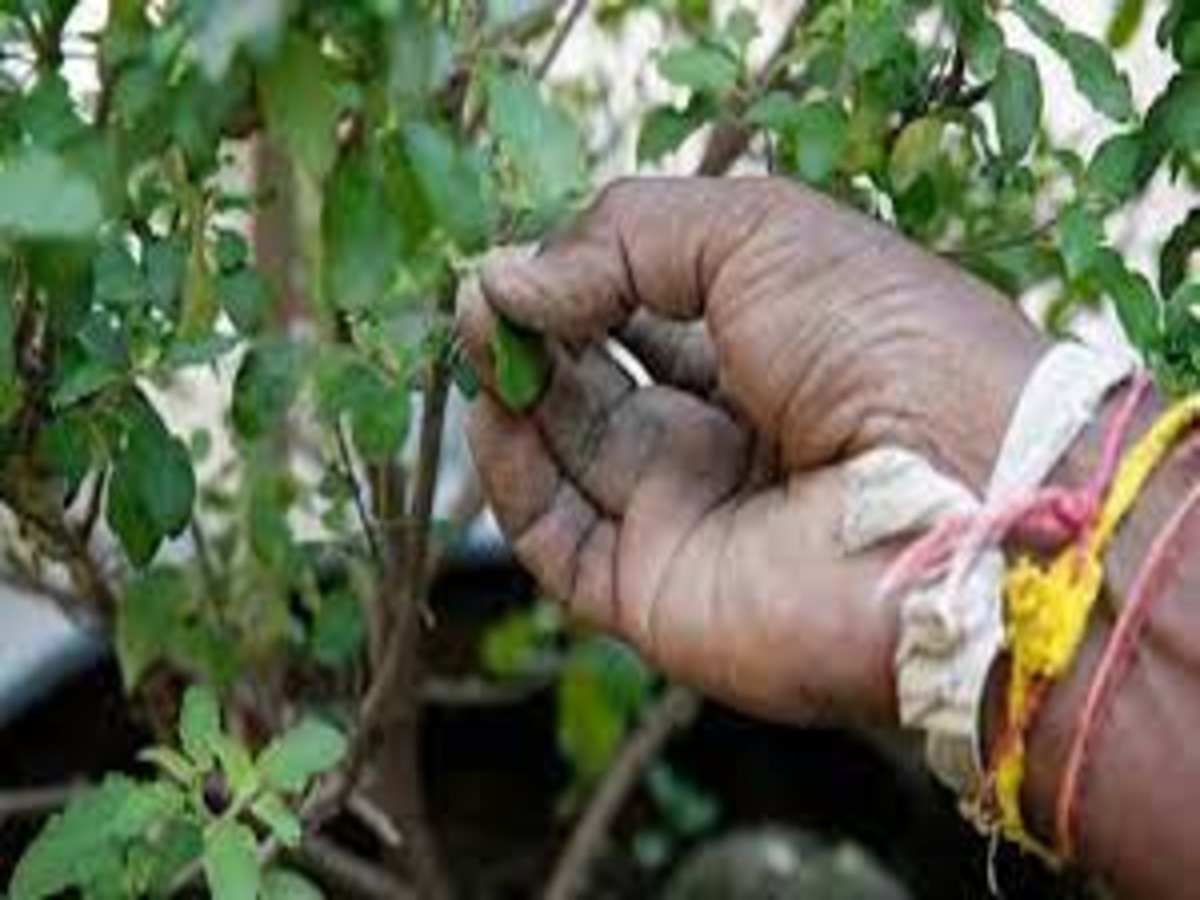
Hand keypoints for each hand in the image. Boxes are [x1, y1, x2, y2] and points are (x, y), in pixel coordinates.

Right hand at [459, 177, 1043, 725]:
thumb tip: (509, 278)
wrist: (963, 494)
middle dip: (534, 331)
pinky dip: (511, 478)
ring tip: (476, 332)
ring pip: (567, 453)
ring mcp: (691, 516)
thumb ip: (624, 236)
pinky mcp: (659, 593)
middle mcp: (727, 435)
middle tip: (480, 294)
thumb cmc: (885, 341)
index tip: (521, 253)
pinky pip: (557, 540)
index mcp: (768, 348)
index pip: (643, 309)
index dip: (578, 278)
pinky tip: (492, 412)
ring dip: (512, 391)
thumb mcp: (758, 233)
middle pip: (595, 380)